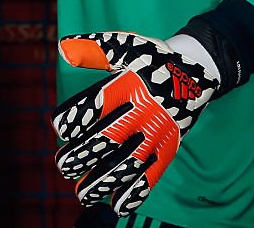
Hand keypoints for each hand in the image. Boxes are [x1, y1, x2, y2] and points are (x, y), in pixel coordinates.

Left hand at [52, 31, 217, 216]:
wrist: (194, 73)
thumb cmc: (150, 59)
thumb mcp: (124, 47)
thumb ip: (94, 50)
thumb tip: (63, 48)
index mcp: (129, 84)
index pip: (99, 102)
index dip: (78, 115)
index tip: (59, 127)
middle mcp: (143, 111)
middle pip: (110, 136)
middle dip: (84, 153)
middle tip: (62, 166)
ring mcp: (158, 132)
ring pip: (129, 161)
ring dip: (105, 179)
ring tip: (82, 194)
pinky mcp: (169, 147)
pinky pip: (154, 173)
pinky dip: (137, 191)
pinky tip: (118, 205)